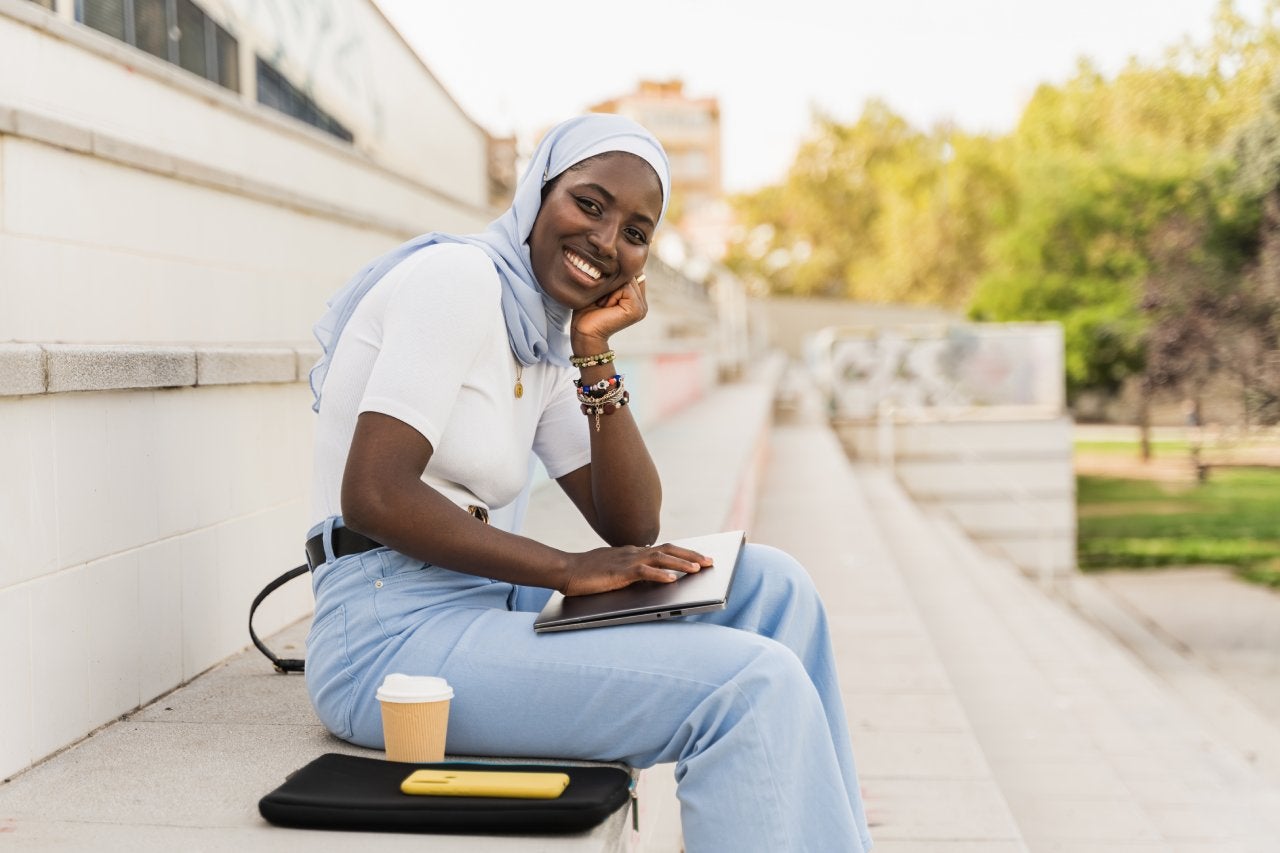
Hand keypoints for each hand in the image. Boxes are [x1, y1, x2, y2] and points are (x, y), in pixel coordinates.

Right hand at [561, 542, 712, 596]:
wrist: (567, 570)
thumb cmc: (588, 573)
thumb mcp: (615, 570)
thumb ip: (632, 571)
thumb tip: (650, 577)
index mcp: (634, 552)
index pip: (664, 549)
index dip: (684, 552)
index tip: (700, 557)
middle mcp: (634, 552)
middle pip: (669, 549)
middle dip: (691, 555)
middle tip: (709, 561)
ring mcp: (628, 560)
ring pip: (661, 558)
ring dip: (681, 563)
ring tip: (698, 568)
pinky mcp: (620, 571)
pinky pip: (644, 571)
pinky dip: (660, 574)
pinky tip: (673, 579)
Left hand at [570, 273, 647, 350]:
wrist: (583, 332)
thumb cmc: (587, 311)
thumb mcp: (603, 290)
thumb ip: (614, 278)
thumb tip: (619, 258)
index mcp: (636, 299)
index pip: (631, 274)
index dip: (615, 278)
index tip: (602, 295)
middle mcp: (642, 304)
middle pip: (630, 275)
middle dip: (612, 283)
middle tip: (601, 301)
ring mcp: (641, 308)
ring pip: (628, 280)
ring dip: (610, 290)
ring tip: (603, 304)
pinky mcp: (637, 310)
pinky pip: (626, 288)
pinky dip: (611, 295)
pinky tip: (605, 307)